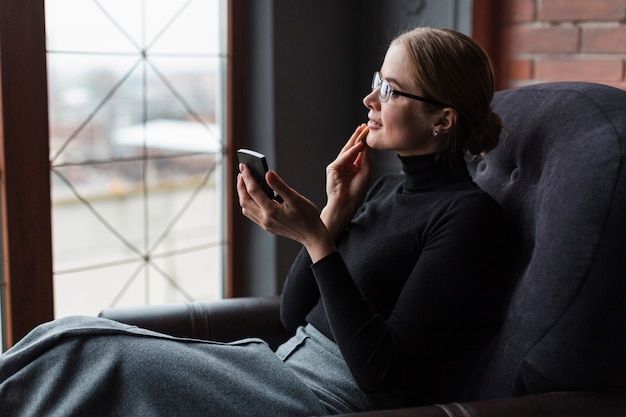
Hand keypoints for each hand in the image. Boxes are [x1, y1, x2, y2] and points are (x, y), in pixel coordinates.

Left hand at [237, 164, 335, 262]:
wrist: (312, 235)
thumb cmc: (307, 217)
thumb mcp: (295, 198)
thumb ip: (280, 185)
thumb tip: (268, 173)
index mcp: (271, 211)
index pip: (253, 191)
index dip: (247, 177)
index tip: (244, 166)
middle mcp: (265, 219)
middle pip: (244, 201)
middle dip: (241, 186)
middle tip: (242, 173)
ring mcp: (265, 224)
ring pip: (246, 209)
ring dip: (243, 195)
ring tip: (245, 183)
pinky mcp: (268, 227)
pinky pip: (252, 215)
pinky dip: (249, 204)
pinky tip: (255, 197)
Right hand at [321, 124, 371, 238]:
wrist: (346, 204)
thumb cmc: (355, 193)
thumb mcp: (365, 174)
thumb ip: (366, 160)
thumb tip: (366, 146)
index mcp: (354, 168)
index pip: (359, 152)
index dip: (364, 142)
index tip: (368, 132)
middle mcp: (346, 166)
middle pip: (352, 148)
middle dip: (358, 137)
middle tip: (363, 126)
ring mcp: (338, 166)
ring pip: (347, 151)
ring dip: (354, 140)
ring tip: (361, 131)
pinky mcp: (333, 168)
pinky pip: (343, 158)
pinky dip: (351, 152)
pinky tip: (358, 146)